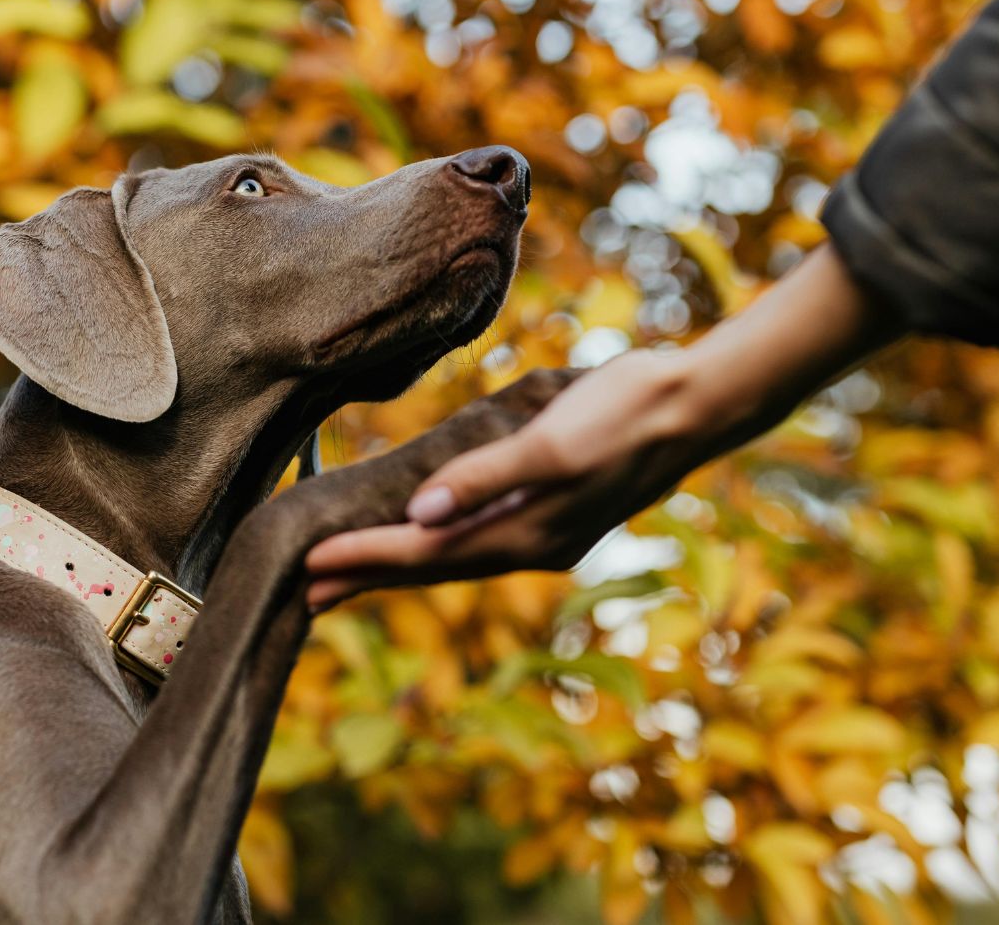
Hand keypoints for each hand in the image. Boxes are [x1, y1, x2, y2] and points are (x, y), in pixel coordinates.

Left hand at [303, 350, 734, 606]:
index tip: (307, 563)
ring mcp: (545, 532)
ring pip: (452, 558)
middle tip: (301, 593)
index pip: (426, 553)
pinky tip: (418, 539)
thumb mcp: (552, 441)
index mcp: (528, 532)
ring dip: (395, 567)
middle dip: (367, 578)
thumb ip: (486, 478)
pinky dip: (436, 545)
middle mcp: (533, 544)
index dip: (365, 558)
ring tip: (343, 575)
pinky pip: (476, 539)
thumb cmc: (625, 412)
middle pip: (432, 569)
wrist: (697, 404)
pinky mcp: (554, 511)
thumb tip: (419, 514)